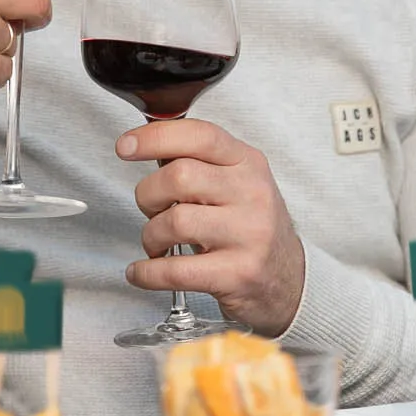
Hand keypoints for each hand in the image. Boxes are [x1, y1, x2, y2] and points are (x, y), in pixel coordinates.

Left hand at [118, 118, 305, 335]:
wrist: (288, 279)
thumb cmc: (250, 227)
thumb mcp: (236, 183)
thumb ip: (199, 163)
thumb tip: (146, 146)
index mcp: (248, 163)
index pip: (200, 136)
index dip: (156, 138)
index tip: (126, 145)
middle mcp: (252, 194)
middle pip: (179, 176)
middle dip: (148, 194)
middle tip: (151, 209)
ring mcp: (249, 235)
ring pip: (175, 221)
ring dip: (150, 235)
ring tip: (157, 243)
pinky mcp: (238, 273)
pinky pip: (176, 270)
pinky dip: (148, 272)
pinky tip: (144, 271)